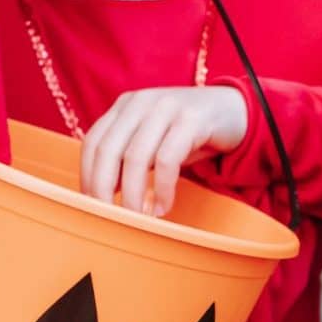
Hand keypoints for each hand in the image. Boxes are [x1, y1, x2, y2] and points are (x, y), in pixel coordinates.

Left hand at [80, 86, 247, 216]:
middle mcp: (140, 103)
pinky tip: (164, 207)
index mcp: (125, 107)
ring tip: (139, 218)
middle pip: (108, 151)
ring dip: (134, 195)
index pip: (93, 142)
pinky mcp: (191, 119)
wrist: (234, 112)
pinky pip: (167, 160)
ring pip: (135, 157)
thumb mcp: (151, 142)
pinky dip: (163, 189)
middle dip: (103, 190)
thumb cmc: (187, 135)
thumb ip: (126, 161)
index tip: (92, 206)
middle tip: (110, 219)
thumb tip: (101, 196)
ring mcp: (165, 108)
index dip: (88, 177)